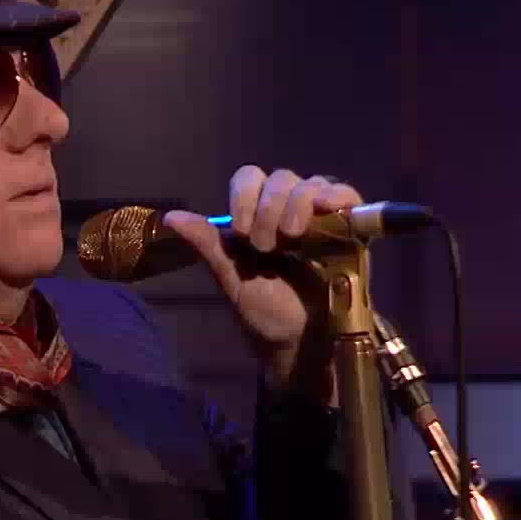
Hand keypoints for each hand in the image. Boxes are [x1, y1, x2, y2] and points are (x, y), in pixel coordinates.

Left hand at [160, 166, 363, 397]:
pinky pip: (347, 197)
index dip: (244, 195)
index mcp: (259, 216)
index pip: (250, 178)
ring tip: (293, 236)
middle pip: (280, 178)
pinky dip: (337, 195)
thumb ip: (209, 246)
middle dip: (268, 207)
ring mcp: (321, 218)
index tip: (241, 229)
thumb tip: (170, 218)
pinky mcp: (350, 228)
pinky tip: (326, 207)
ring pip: (311, 184)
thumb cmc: (266, 311)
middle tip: (266, 244)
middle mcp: (290, 210)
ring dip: (296, 203)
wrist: (301, 341)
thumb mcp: (232, 279)